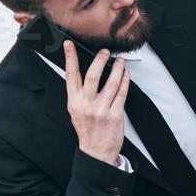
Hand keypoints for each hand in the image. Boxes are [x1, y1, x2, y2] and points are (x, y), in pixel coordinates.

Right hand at [64, 40, 129, 164]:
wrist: (96, 151)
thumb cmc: (87, 130)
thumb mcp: (75, 111)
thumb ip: (79, 93)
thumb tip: (85, 72)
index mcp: (74, 102)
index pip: (70, 75)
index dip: (69, 58)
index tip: (69, 44)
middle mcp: (86, 104)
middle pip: (93, 75)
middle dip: (100, 60)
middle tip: (105, 51)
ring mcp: (101, 110)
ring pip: (111, 83)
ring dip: (117, 69)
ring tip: (120, 61)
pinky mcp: (115, 115)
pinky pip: (122, 93)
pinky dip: (125, 82)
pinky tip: (126, 75)